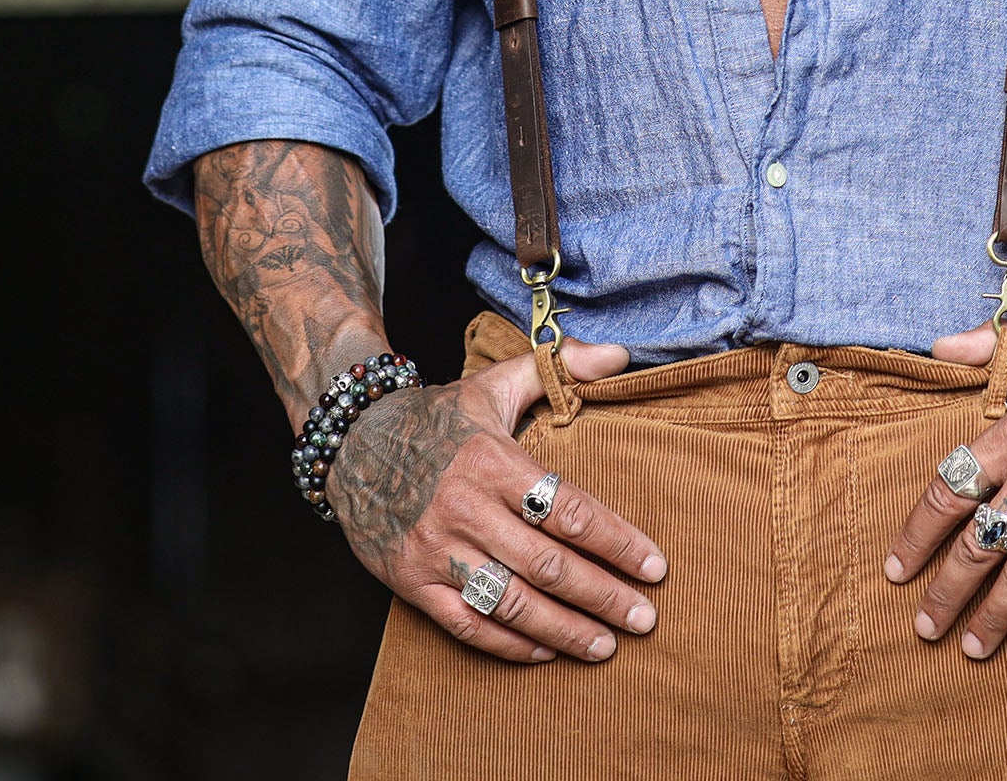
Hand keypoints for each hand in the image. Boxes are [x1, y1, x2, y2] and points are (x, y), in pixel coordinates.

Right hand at [326, 340, 665, 663]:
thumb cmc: (436, 417)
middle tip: (644, 619)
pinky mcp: (411, 581)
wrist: (352, 442)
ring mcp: (437, 551)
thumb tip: (620, 355)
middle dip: (603, 596)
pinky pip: (466, 624)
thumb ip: (559, 366)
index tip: (654, 567)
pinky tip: (545, 651)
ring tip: (605, 645)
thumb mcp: (495, 382)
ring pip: (511, 603)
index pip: (568, 510)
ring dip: (564, 631)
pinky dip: (508, 644)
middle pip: (548, 565)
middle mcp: (467, 509)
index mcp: (494, 462)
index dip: (616, 543)